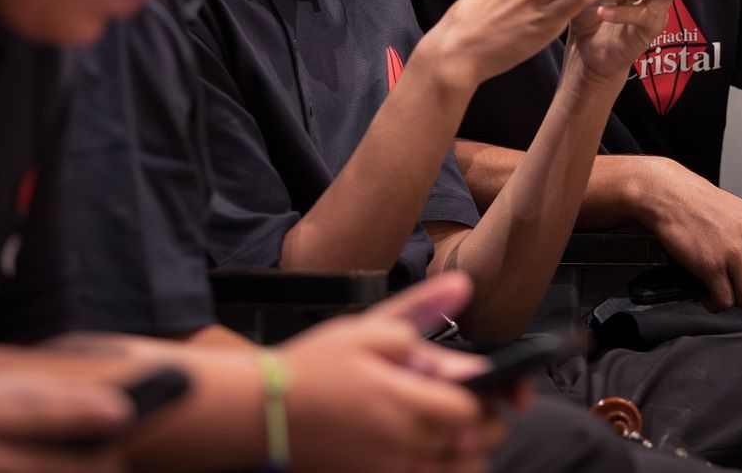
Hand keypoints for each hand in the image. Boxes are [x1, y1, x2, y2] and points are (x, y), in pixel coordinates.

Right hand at [279, 273, 506, 472]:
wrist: (263, 413)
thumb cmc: (313, 367)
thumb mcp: (364, 327)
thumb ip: (419, 309)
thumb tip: (463, 286)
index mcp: (402, 401)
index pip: (468, 409)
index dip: (478, 395)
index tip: (469, 383)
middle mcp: (401, 443)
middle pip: (468, 443)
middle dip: (477, 422)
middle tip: (461, 402)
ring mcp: (388, 470)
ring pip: (453, 469)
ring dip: (460, 450)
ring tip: (443, 425)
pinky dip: (434, 466)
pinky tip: (419, 445)